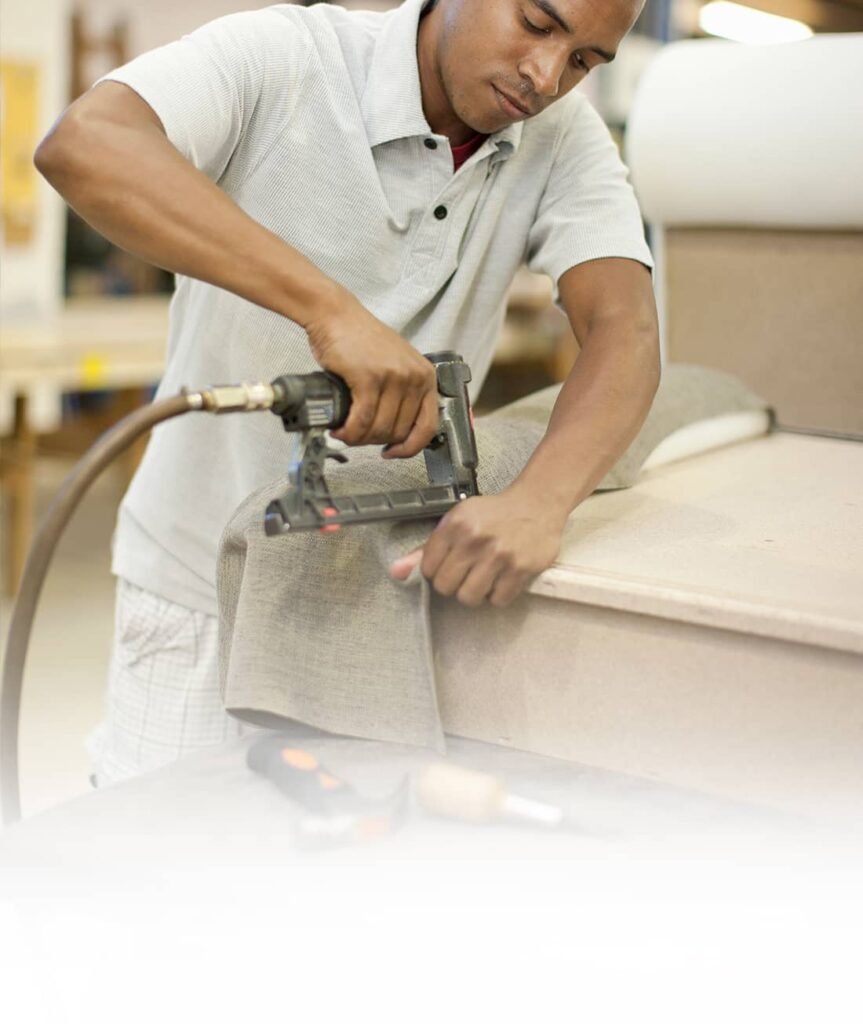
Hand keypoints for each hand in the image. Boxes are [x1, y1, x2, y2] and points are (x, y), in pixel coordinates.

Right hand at [305, 292, 438, 456]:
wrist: (336, 315)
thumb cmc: (360, 340)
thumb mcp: (396, 365)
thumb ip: (403, 393)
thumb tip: (396, 431)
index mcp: (425, 376)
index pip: (429, 426)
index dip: (411, 447)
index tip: (394, 452)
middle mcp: (414, 377)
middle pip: (400, 431)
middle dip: (376, 441)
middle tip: (359, 438)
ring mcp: (393, 377)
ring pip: (380, 428)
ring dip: (359, 438)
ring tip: (346, 434)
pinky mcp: (369, 378)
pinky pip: (362, 419)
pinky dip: (350, 431)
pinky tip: (341, 430)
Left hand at [389, 489, 567, 606]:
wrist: (537, 504)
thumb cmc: (494, 515)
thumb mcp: (457, 521)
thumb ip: (426, 549)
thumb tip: (396, 573)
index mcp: (455, 524)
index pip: (429, 569)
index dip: (437, 572)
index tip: (450, 565)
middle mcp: (475, 539)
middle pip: (446, 587)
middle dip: (454, 584)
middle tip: (467, 573)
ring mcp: (499, 555)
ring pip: (469, 598)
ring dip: (475, 593)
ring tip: (484, 578)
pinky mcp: (521, 569)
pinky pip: (498, 600)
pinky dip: (498, 595)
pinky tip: (502, 579)